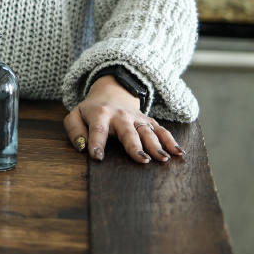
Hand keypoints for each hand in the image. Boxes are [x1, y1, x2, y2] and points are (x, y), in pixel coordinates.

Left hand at [64, 75, 183, 163]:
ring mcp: (136, 118)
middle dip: (134, 146)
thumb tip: (82, 147)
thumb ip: (74, 130)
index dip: (96, 143)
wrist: (111, 92)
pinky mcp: (148, 121)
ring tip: (163, 158)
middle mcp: (120, 116)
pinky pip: (161, 130)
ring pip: (147, 131)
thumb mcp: (75, 115)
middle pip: (128, 132)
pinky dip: (171, 140)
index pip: (97, 129)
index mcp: (100, 114)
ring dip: (156, 145)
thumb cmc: (91, 111)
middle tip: (142, 160)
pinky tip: (179, 152)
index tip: (97, 157)